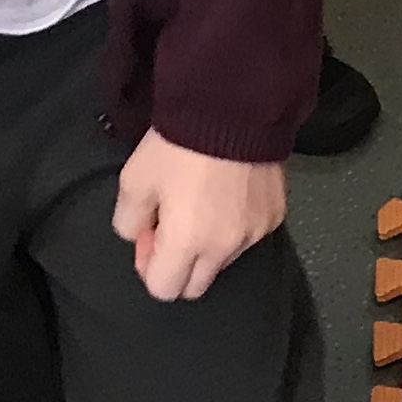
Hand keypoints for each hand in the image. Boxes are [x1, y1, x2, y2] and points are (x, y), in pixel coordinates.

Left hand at [113, 132, 285, 302]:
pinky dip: (233, 228)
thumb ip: (128, 220)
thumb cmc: (180, 144)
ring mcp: (253, 234)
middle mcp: (224, 248)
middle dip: (178, 267)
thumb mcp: (134, 179)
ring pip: (222, 263)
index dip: (149, 268)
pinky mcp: (274, 217)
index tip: (149, 238)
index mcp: (187, 242)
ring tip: (200, 207)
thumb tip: (138, 235)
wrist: (233, 111)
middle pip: (196, 287)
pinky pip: (247, 238)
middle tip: (170, 227)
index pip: (164, 290)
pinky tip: (226, 196)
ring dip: (206, 248)